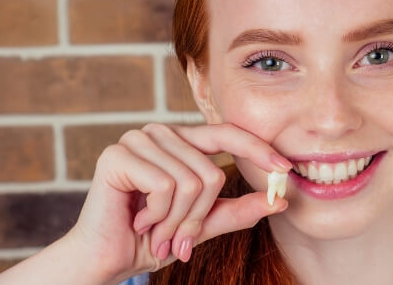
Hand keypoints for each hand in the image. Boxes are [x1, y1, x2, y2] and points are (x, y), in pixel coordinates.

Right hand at [66, 122, 291, 282]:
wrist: (106, 259)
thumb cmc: (152, 239)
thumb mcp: (202, 225)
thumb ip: (238, 210)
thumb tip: (280, 200)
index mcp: (181, 142)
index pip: (228, 134)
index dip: (258, 149)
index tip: (286, 170)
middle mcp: (160, 133)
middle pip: (211, 171)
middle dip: (198, 217)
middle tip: (177, 240)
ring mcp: (138, 139)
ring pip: (191, 181)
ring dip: (176, 221)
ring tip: (155, 231)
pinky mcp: (118, 154)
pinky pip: (165, 186)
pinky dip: (159, 215)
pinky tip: (139, 220)